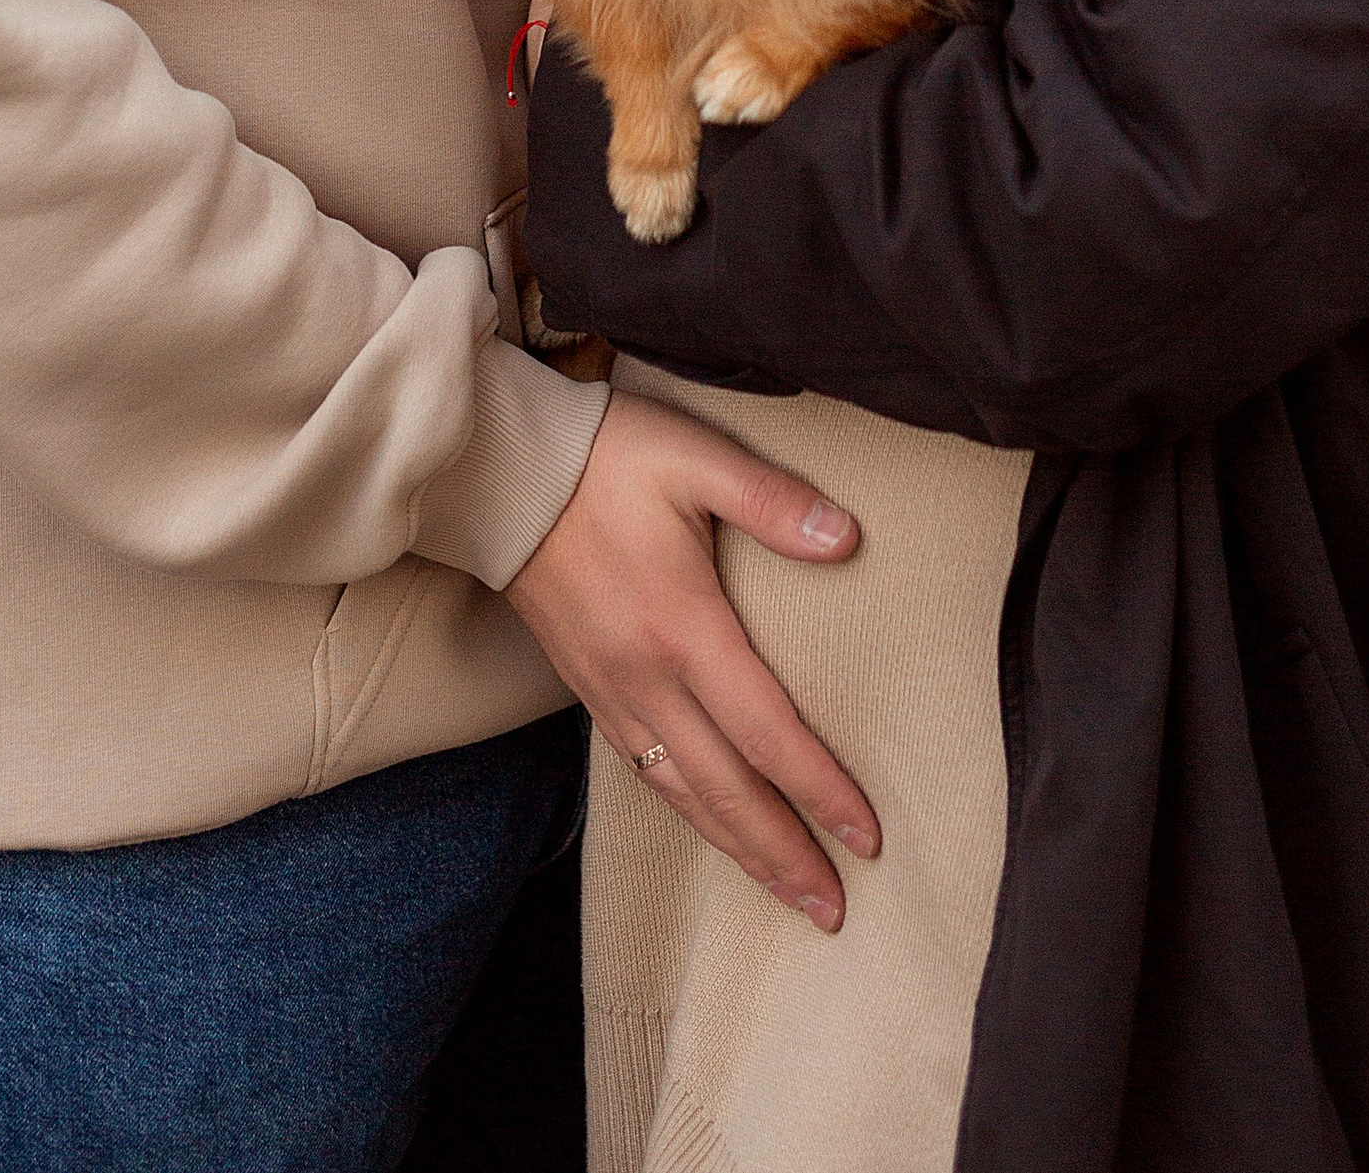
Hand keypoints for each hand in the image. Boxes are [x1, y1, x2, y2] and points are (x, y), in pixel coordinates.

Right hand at [505, 391, 880, 926]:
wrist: (500, 474)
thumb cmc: (604, 456)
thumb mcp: (695, 458)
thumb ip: (772, 501)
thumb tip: (847, 538)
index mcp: (684, 627)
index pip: (767, 733)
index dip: (820, 791)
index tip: (868, 837)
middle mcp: (647, 677)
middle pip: (726, 790)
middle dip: (783, 855)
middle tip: (834, 910)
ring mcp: (613, 690)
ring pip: (682, 795)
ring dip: (738, 850)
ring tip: (785, 892)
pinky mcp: (589, 688)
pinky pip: (645, 773)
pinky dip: (687, 814)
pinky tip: (710, 826)